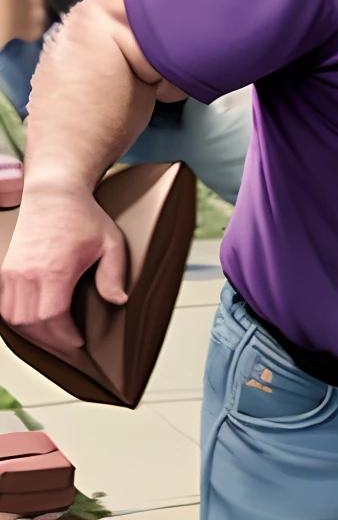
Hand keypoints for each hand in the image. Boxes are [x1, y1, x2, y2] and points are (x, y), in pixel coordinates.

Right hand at [0, 186, 127, 353]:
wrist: (55, 193)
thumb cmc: (84, 216)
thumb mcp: (111, 242)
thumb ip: (114, 274)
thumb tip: (119, 301)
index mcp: (55, 269)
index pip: (52, 317)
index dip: (64, 337)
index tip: (78, 342)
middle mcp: (28, 273)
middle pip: (31, 324)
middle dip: (51, 342)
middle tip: (68, 349)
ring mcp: (12, 272)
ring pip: (14, 319)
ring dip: (33, 334)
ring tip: (53, 340)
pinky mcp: (5, 270)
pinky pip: (5, 306)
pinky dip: (18, 320)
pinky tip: (34, 324)